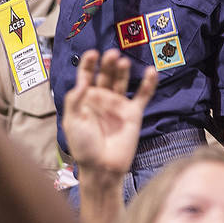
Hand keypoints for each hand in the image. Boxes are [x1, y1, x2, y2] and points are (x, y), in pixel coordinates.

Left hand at [63, 49, 157, 177]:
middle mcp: (102, 98)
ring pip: (122, 81)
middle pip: (106, 75)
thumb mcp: (72, 122)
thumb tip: (81, 82)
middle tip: (111, 54)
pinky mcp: (133, 113)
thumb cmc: (83, 147)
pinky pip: (142, 95)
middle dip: (108, 64)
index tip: (92, 53)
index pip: (86, 75)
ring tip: (123, 62)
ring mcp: (118, 105)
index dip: (88, 63)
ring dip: (123, 70)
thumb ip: (75, 100)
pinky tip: (151, 71)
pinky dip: (148, 84)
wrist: (102, 168)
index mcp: (85, 99)